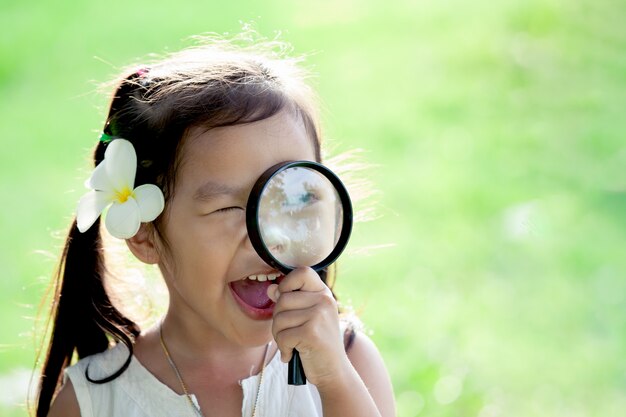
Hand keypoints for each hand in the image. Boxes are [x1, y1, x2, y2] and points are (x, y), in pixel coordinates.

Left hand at [268, 267, 348, 387]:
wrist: (333, 370)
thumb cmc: (317, 343)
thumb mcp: (306, 318)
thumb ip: (289, 302)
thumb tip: (271, 289)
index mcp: (323, 293)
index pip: (302, 272)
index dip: (287, 283)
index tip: (287, 300)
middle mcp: (324, 300)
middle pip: (282, 299)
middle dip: (278, 319)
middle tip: (290, 333)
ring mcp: (319, 315)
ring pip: (279, 318)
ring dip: (280, 336)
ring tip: (293, 344)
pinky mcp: (312, 332)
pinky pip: (282, 335)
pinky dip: (284, 349)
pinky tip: (293, 354)